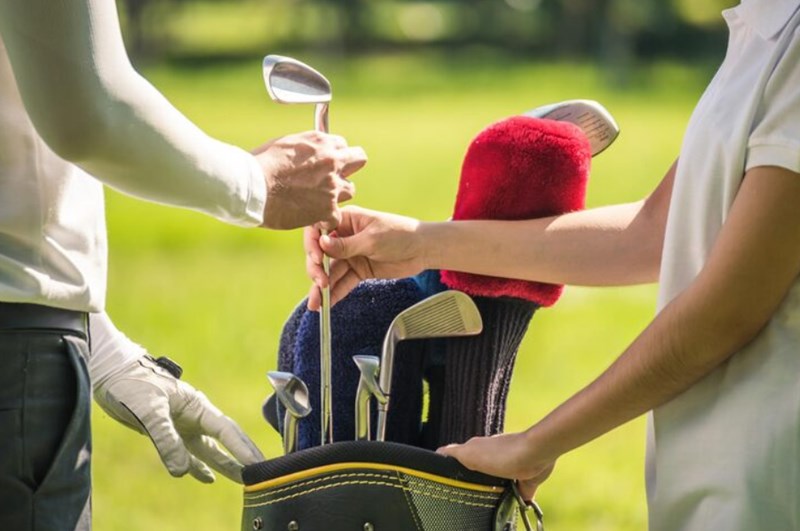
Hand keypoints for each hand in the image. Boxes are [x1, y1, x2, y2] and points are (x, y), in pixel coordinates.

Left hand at [93, 355, 264, 483]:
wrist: (110, 372)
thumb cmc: (132, 383)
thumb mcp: (150, 411)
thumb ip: (166, 440)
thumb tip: (183, 471)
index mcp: (198, 406)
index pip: (227, 431)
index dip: (243, 448)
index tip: (259, 464)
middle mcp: (195, 417)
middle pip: (225, 441)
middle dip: (243, 456)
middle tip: (262, 473)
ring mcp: (182, 425)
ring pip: (210, 449)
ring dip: (225, 464)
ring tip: (243, 480)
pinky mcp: (168, 432)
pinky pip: (188, 454)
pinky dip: (198, 466)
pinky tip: (208, 478)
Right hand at [254, 131, 366, 229]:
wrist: (252, 187)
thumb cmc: (259, 165)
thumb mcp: (284, 144)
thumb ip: (304, 147)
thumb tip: (307, 151)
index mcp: (320, 141)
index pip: (342, 144)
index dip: (334, 154)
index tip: (325, 163)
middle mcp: (332, 161)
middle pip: (358, 160)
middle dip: (347, 168)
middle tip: (333, 178)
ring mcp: (332, 186)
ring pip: (350, 190)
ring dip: (337, 195)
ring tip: (317, 200)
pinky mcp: (328, 209)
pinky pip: (336, 216)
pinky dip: (325, 219)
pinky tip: (311, 218)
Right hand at [304, 205, 426, 309]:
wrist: (423, 249)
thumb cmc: (401, 234)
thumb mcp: (372, 239)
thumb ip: (346, 245)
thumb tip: (322, 244)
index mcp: (346, 220)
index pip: (319, 228)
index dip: (312, 243)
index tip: (316, 257)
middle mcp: (345, 236)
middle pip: (321, 253)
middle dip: (316, 270)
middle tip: (320, 284)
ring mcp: (351, 254)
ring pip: (330, 271)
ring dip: (322, 287)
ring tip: (317, 304)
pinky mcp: (359, 270)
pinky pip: (344, 282)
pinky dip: (336, 292)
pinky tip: (328, 304)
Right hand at [437, 432, 554, 500]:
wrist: (535, 454)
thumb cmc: (501, 453)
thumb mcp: (469, 453)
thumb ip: (453, 453)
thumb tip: (438, 452)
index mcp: (478, 449)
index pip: (461, 456)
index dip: (454, 466)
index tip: (447, 479)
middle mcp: (493, 457)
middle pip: (479, 472)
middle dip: (474, 483)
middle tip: (468, 495)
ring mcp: (509, 468)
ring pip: (497, 484)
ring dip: (494, 492)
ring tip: (487, 503)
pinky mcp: (525, 481)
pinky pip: (518, 494)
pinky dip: (515, 500)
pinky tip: (509, 507)